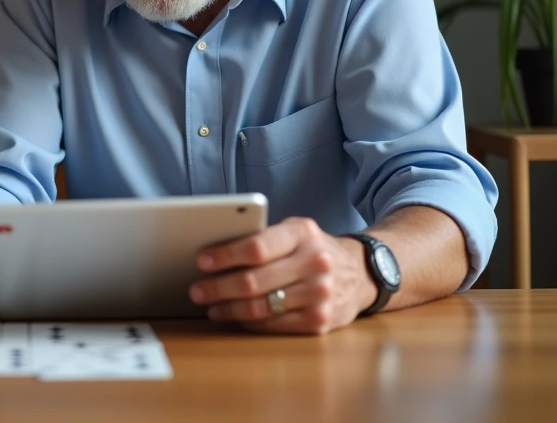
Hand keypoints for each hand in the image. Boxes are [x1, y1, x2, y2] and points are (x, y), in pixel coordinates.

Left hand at [188, 217, 376, 334]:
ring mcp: (321, 294)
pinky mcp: (321, 321)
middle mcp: (315, 262)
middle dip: (218, 287)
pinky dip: (250, 322)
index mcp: (302, 233)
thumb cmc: (312, 249)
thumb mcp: (294, 231)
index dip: (225, 255)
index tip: (201, 261)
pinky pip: (275, 325)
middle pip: (254, 281)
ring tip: (211, 306)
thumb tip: (214, 253)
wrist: (360, 273)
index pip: (257, 246)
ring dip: (229, 309)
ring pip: (262, 306)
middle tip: (196, 290)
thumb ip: (262, 238)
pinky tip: (235, 317)